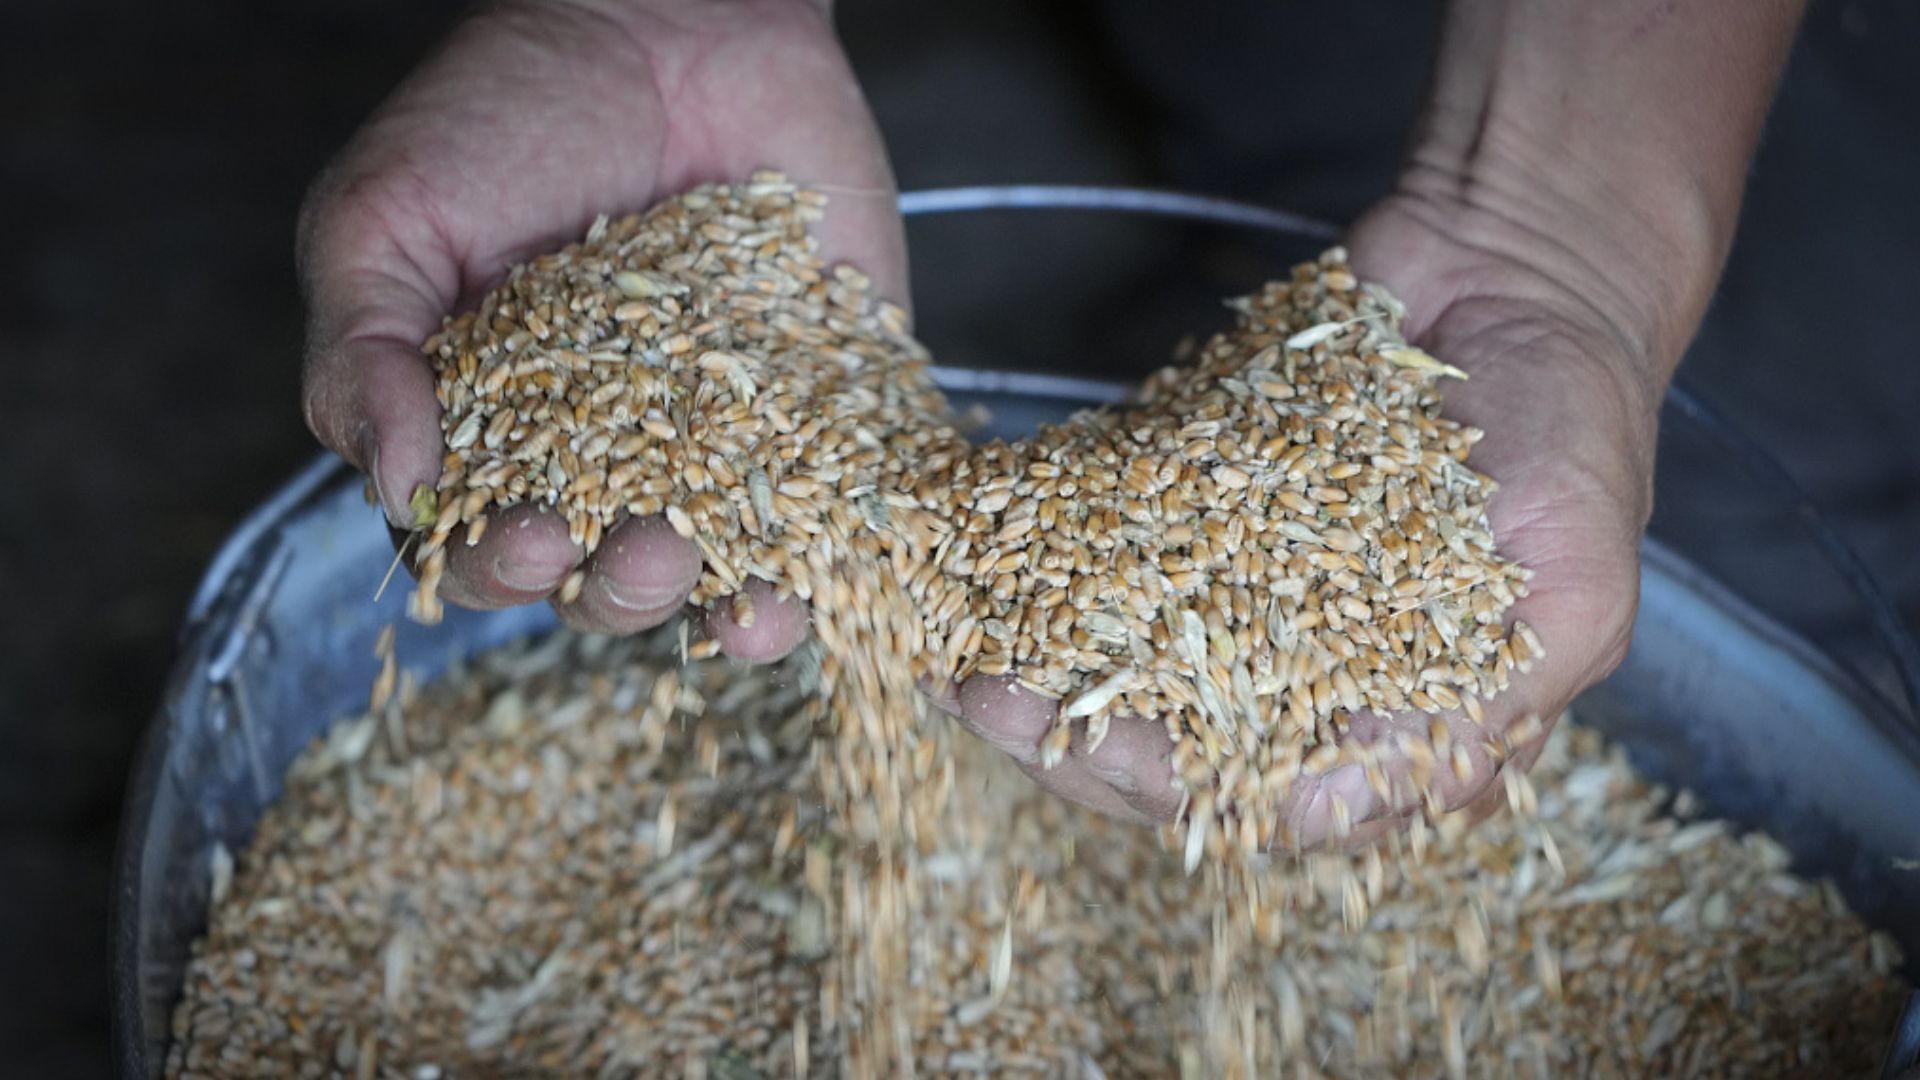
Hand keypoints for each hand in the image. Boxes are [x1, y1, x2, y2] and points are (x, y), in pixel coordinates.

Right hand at [299, 0, 901, 656]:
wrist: (666, 18)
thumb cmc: (505, 112)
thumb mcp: (386, 217)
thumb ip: (363, 352)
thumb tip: (397, 488)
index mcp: (494, 437)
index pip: (480, 555)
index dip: (496, 570)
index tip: (525, 535)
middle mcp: (609, 460)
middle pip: (603, 586)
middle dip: (618, 592)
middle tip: (639, 550)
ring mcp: (724, 443)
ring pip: (723, 575)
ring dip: (727, 609)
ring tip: (743, 599)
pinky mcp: (827, 408)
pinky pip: (837, 512)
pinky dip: (837, 560)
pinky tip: (828, 583)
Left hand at [949, 176, 1669, 846]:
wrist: (1512, 273)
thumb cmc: (1571, 426)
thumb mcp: (1572, 579)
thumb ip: (1479, 703)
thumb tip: (1347, 811)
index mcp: (1396, 723)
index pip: (1261, 797)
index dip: (1164, 786)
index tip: (1082, 747)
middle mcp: (1309, 680)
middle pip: (1167, 749)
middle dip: (1068, 735)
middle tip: (982, 699)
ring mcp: (1244, 601)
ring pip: (1118, 669)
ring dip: (1031, 672)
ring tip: (949, 652)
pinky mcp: (1198, 525)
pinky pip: (1105, 565)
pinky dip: (1037, 577)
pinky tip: (968, 576)